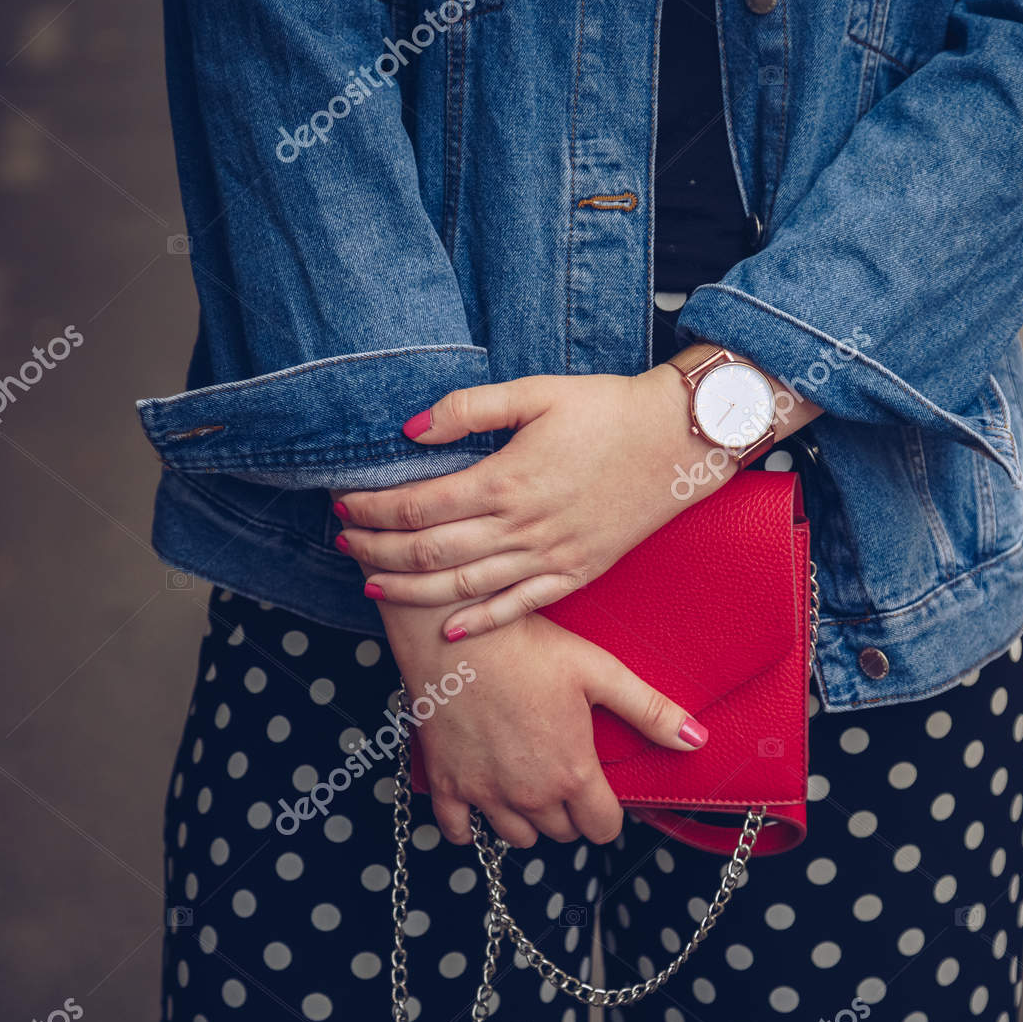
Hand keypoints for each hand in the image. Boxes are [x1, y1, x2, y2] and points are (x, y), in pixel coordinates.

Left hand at [337, 364, 721, 639]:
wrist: (679, 438)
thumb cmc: (608, 409)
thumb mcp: (536, 391)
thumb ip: (468, 408)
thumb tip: (408, 429)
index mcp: (507, 479)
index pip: (418, 506)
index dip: (372, 510)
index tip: (343, 505)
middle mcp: (524, 526)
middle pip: (431, 553)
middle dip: (377, 553)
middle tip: (343, 546)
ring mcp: (551, 556)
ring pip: (466, 587)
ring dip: (412, 592)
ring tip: (372, 587)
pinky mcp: (576, 572)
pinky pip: (520, 607)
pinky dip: (481, 622)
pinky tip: (448, 630)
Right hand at [377, 599, 707, 847]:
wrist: (456, 631)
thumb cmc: (531, 646)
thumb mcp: (600, 672)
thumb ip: (650, 711)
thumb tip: (696, 739)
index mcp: (572, 772)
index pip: (602, 829)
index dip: (607, 812)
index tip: (602, 789)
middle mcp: (529, 794)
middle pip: (561, 833)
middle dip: (569, 811)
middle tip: (566, 772)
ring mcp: (485, 793)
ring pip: (517, 837)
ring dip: (528, 819)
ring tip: (530, 782)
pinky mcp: (447, 784)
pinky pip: (459, 831)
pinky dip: (472, 825)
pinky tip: (483, 799)